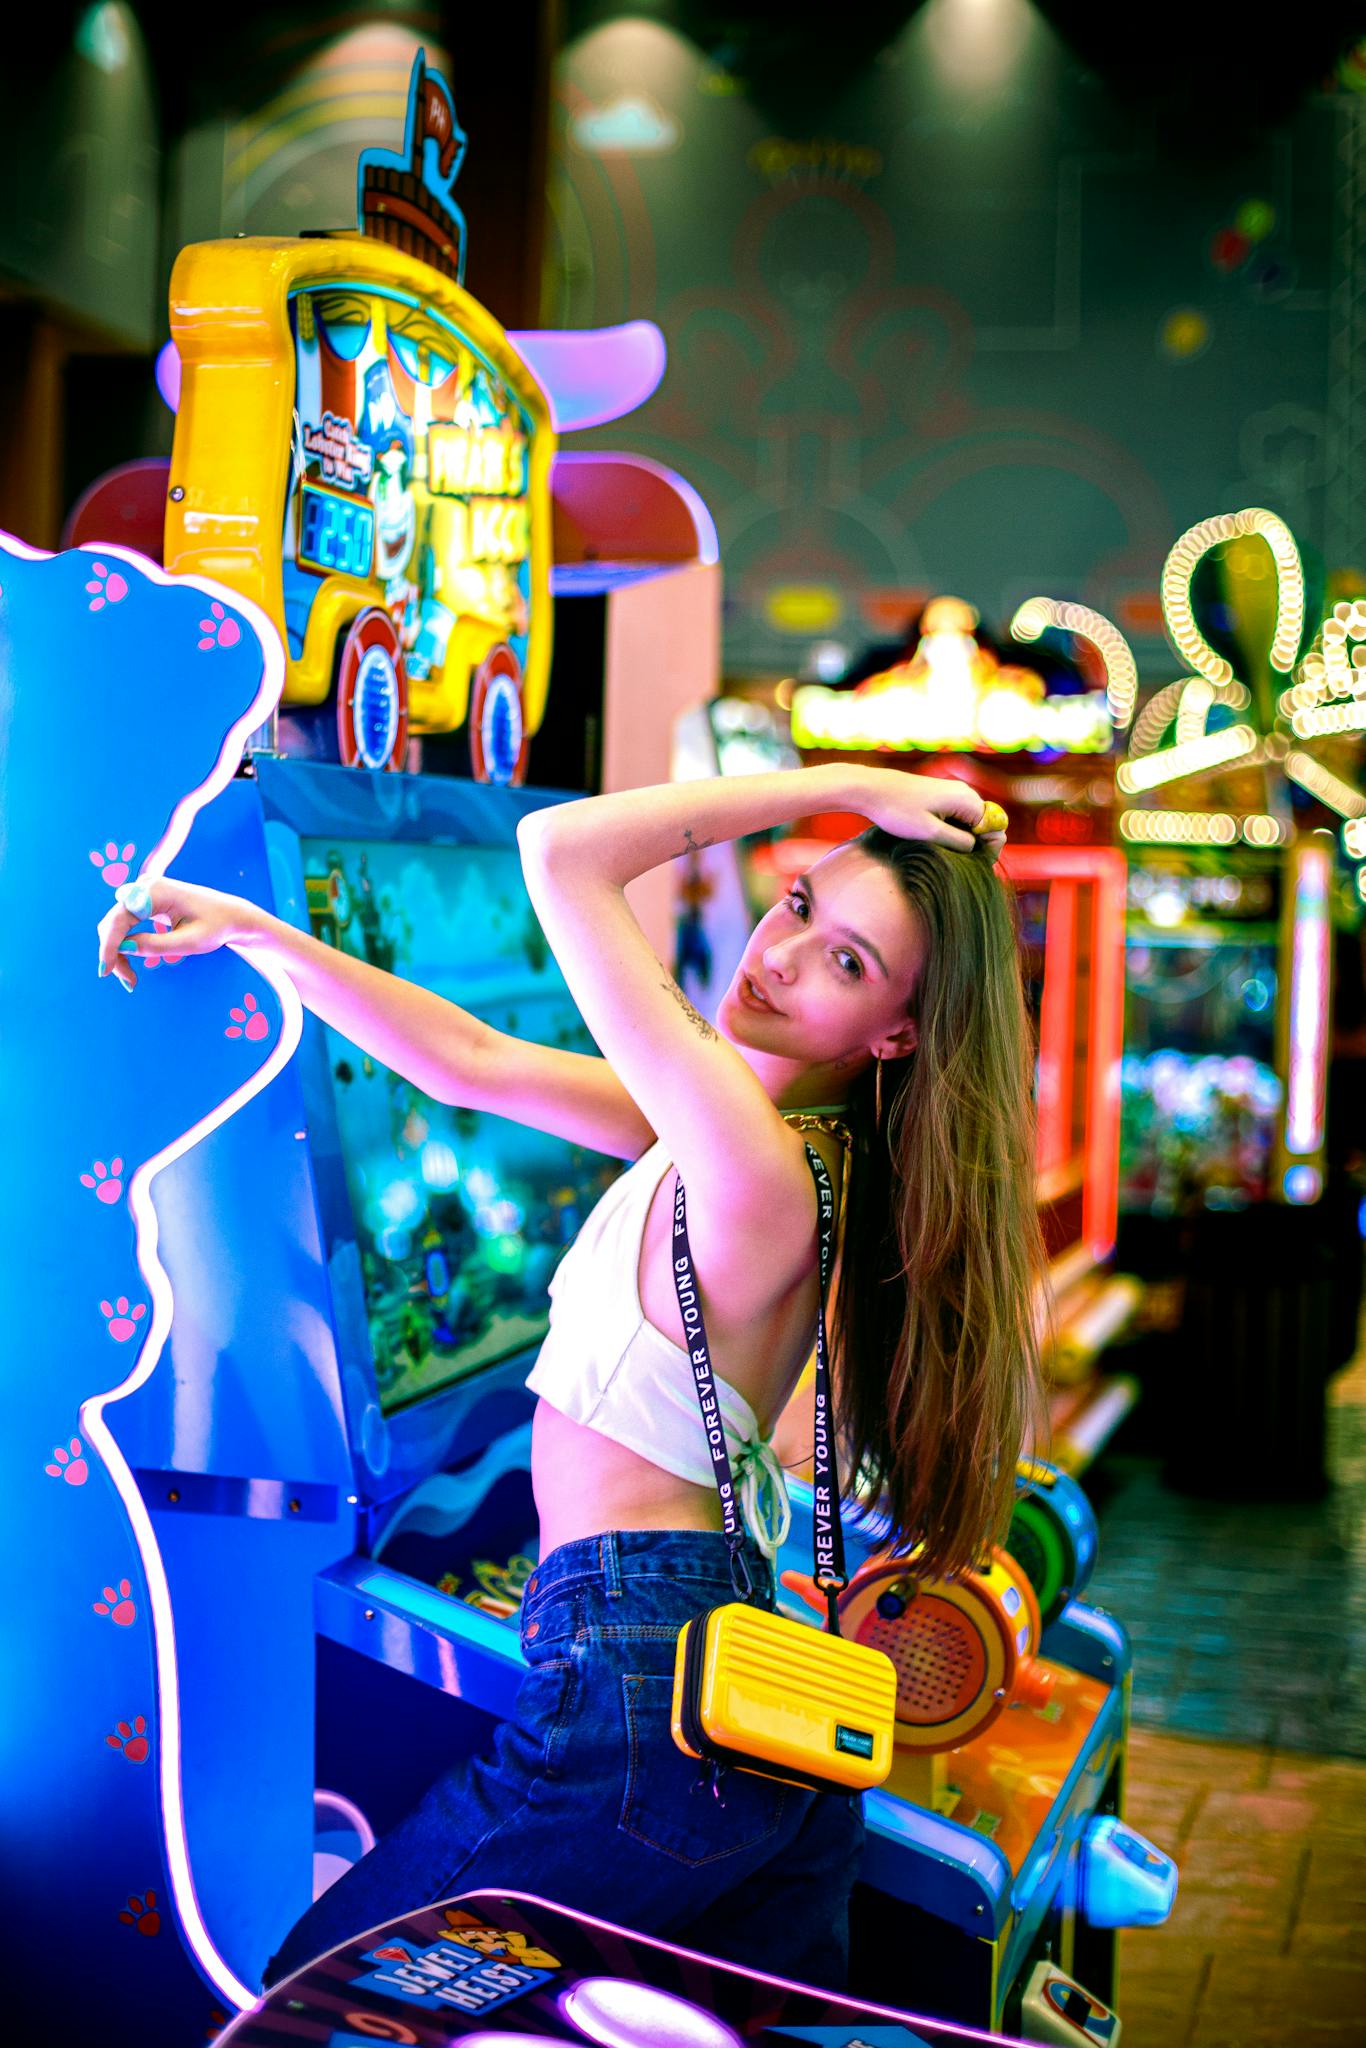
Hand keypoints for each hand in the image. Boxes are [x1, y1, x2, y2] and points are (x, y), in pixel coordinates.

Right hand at [97, 876, 256, 990]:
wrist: (231, 915)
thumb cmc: (216, 926)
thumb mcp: (189, 942)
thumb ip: (155, 945)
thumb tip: (122, 949)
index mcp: (156, 891)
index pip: (119, 919)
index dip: (108, 946)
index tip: (105, 971)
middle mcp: (145, 886)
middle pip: (113, 922)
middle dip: (114, 953)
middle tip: (129, 982)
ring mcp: (143, 891)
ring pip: (116, 924)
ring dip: (118, 951)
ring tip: (131, 979)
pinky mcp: (144, 900)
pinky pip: (125, 923)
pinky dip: (125, 944)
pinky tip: (131, 965)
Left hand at [855, 769, 1004, 856]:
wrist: (872, 789)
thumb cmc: (898, 811)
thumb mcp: (930, 834)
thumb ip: (959, 842)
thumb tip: (977, 847)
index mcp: (967, 800)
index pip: (997, 829)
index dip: (989, 850)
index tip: (972, 863)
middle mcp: (965, 793)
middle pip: (986, 826)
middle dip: (976, 845)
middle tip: (954, 860)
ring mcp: (953, 793)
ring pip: (971, 823)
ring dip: (963, 839)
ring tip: (942, 851)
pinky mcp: (941, 796)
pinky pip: (958, 817)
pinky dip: (952, 830)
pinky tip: (934, 839)